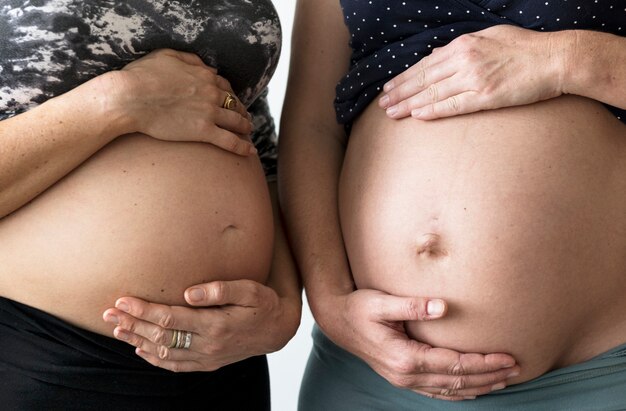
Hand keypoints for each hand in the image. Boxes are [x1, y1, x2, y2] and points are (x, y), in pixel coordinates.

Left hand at [102, 279, 300, 371]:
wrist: (278, 331)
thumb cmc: (263, 304)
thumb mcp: (250, 290)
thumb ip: (221, 289)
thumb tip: (190, 292)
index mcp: (215, 325)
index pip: (169, 319)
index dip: (143, 310)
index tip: (122, 300)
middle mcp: (207, 345)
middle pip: (160, 337)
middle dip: (132, 324)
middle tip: (108, 314)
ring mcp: (206, 357)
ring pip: (163, 353)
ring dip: (137, 341)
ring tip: (117, 330)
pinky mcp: (208, 363)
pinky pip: (175, 365)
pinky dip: (154, 359)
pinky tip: (140, 350)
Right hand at [105, 48, 255, 154]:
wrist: (129, 98)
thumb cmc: (141, 76)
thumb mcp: (167, 56)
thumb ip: (191, 60)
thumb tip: (210, 68)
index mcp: (204, 75)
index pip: (225, 86)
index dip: (230, 94)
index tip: (231, 100)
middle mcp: (211, 93)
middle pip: (234, 103)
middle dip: (242, 111)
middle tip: (245, 118)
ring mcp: (209, 113)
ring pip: (237, 121)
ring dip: (246, 127)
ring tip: (249, 132)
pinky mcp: (203, 131)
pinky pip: (230, 141)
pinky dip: (243, 147)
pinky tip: (250, 151)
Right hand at [316, 289, 518, 400]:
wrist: (337, 321)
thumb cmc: (358, 308)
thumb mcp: (381, 302)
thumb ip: (412, 305)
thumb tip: (443, 306)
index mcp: (404, 357)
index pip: (454, 364)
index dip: (483, 362)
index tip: (508, 357)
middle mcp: (406, 375)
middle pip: (457, 381)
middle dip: (489, 375)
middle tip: (517, 369)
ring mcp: (404, 380)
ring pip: (450, 390)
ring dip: (479, 386)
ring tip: (505, 380)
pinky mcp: (402, 378)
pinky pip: (437, 391)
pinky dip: (459, 392)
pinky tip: (473, 389)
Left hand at [379, 25, 564, 119]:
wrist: (555, 59)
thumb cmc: (524, 47)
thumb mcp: (490, 37)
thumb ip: (463, 46)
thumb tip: (439, 53)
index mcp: (464, 45)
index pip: (425, 64)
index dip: (405, 77)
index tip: (390, 87)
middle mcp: (464, 60)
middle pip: (423, 79)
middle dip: (399, 92)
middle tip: (382, 104)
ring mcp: (474, 78)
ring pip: (433, 93)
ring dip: (409, 104)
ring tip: (391, 113)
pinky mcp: (486, 96)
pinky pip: (453, 105)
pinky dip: (433, 110)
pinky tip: (417, 115)